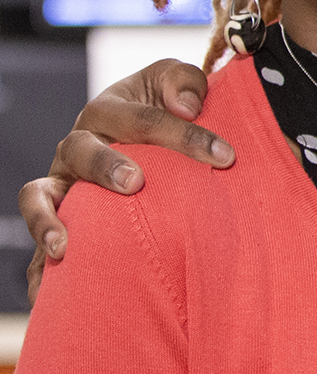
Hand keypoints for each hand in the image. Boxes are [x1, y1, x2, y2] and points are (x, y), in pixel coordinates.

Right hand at [20, 58, 233, 300]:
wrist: (144, 134)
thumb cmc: (166, 108)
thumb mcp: (175, 83)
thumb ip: (185, 82)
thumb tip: (187, 105)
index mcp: (108, 110)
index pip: (142, 119)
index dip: (186, 135)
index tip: (225, 156)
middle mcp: (78, 146)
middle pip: (81, 151)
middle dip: (105, 166)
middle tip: (134, 183)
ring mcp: (63, 185)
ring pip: (39, 196)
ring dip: (48, 220)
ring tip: (65, 245)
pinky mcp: (58, 220)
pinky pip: (34, 245)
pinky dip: (38, 267)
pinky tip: (47, 290)